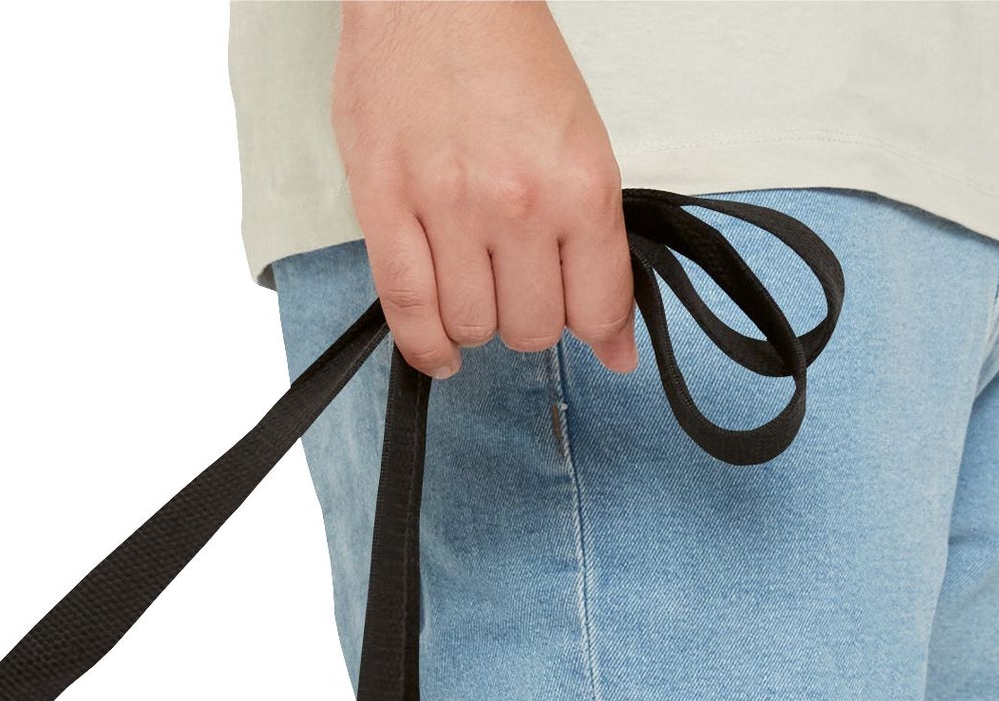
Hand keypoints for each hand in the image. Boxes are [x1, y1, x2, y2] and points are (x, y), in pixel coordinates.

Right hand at [332, 1, 634, 378]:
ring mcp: (448, 210)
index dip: (600, 333)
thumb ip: (595, 240)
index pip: (598, 305)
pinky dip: (427, 346)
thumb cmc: (504, 53)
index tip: (597, 339)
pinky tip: (441, 348)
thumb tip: (613, 339)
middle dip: (530, 319)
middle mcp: (518, 203)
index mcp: (580, 182)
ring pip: (473, 327)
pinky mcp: (385, 209)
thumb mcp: (579, 139)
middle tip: (521, 288)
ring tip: (475, 290)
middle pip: (533, 327)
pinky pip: (408, 312)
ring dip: (477, 323)